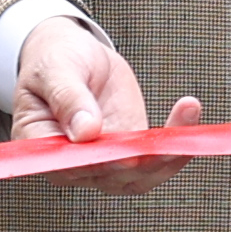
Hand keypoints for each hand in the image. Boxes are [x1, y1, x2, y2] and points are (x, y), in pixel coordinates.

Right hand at [9, 14, 199, 194]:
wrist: (73, 55)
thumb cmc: (54, 61)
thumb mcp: (54, 70)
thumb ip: (67, 98)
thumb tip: (85, 132)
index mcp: (42, 146)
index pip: (68, 166)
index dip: (98, 164)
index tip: (125, 155)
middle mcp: (73, 163)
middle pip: (110, 175)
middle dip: (142, 160)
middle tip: (164, 140)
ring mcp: (105, 160)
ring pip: (139, 174)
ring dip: (168, 153)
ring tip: (186, 113)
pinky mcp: (130, 150)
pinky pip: (155, 158)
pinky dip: (176, 142)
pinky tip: (189, 113)